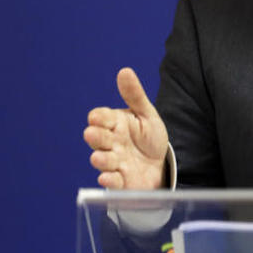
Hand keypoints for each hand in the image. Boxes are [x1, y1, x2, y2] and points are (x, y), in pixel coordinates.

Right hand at [84, 68, 168, 188]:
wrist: (159, 164)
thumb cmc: (148, 137)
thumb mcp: (146, 114)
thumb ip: (135, 95)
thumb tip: (124, 71)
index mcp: (115, 124)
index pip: (100, 118)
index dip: (99, 118)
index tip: (98, 117)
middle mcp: (110, 143)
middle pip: (98, 138)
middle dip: (96, 137)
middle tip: (92, 134)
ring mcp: (114, 162)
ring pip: (103, 160)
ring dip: (101, 159)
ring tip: (100, 157)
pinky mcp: (120, 181)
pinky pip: (112, 182)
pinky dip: (109, 181)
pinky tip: (108, 178)